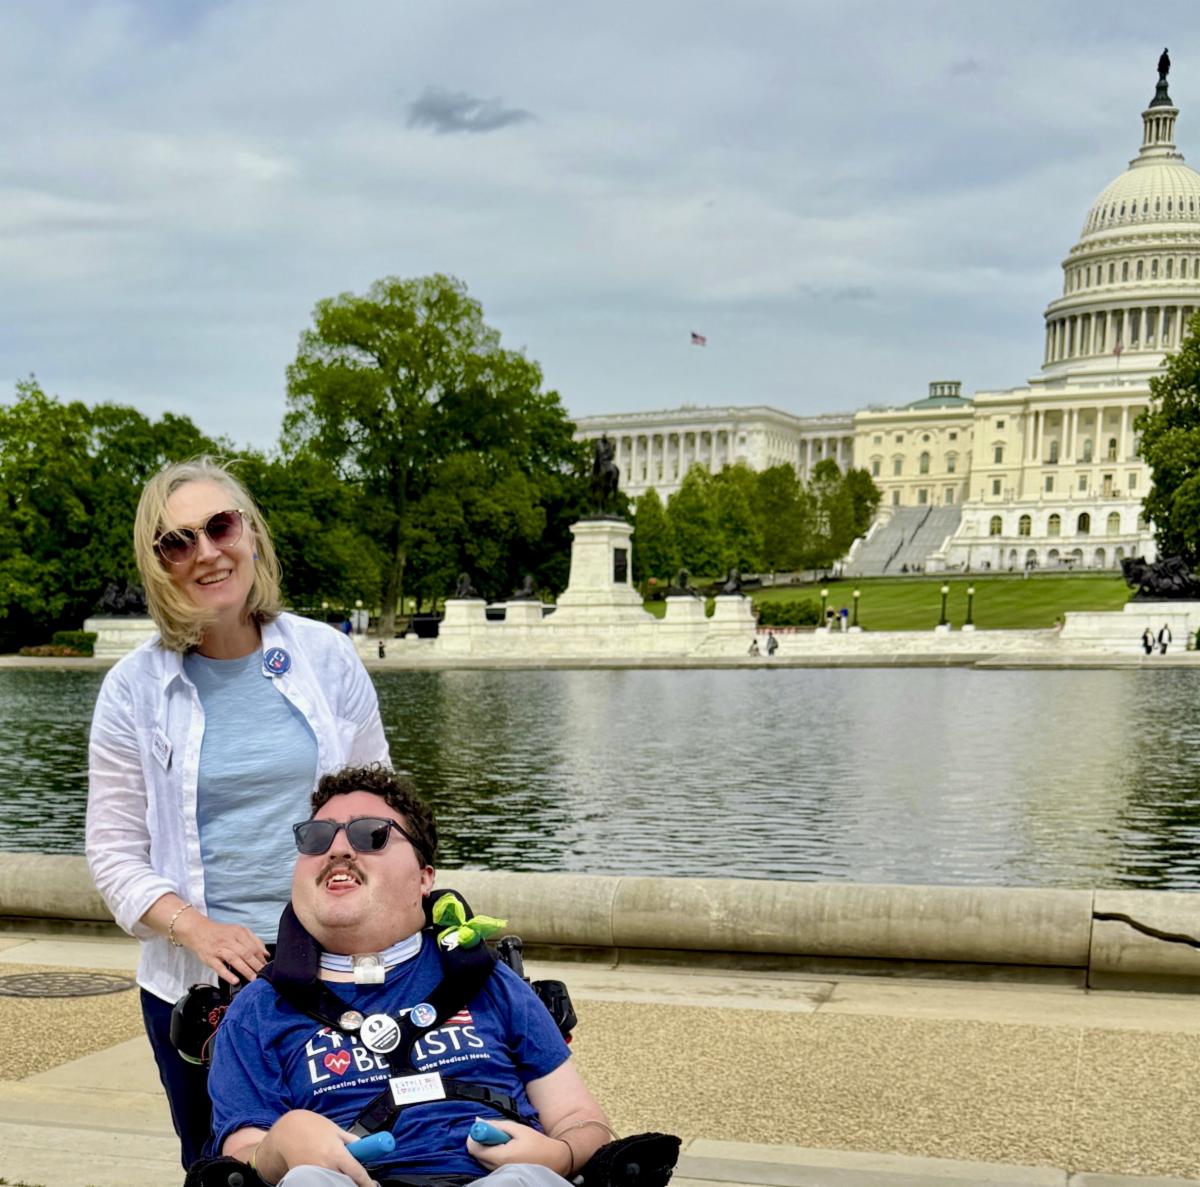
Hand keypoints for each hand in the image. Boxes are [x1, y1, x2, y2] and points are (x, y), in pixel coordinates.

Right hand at [172, 910, 268, 984]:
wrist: (199, 931)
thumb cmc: (221, 933)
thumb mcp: (238, 931)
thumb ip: (253, 941)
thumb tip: (266, 954)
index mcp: (239, 932)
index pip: (253, 946)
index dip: (261, 957)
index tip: (268, 966)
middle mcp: (229, 940)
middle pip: (246, 953)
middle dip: (256, 965)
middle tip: (263, 975)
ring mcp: (219, 949)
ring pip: (235, 959)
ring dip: (245, 970)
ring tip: (253, 979)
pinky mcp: (210, 958)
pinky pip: (219, 967)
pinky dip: (228, 974)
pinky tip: (235, 980)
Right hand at [258, 1110, 378, 1186]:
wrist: (286, 1133)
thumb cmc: (313, 1128)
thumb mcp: (335, 1130)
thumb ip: (350, 1140)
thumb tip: (363, 1148)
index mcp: (337, 1154)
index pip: (356, 1173)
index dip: (366, 1182)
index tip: (373, 1186)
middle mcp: (326, 1167)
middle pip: (345, 1184)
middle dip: (353, 1184)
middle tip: (360, 1184)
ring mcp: (314, 1176)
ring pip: (333, 1185)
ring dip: (341, 1184)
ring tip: (345, 1179)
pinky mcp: (304, 1180)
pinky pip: (320, 1184)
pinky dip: (327, 1183)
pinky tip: (331, 1179)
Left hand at [467, 1120, 570, 1176]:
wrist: (553, 1160)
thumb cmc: (537, 1143)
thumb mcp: (519, 1129)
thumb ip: (498, 1125)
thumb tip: (480, 1122)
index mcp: (500, 1156)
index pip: (474, 1148)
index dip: (475, 1135)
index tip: (482, 1126)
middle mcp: (496, 1167)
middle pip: (476, 1154)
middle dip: (481, 1140)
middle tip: (495, 1131)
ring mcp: (498, 1172)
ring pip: (482, 1159)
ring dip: (487, 1147)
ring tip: (503, 1139)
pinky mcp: (502, 1174)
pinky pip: (489, 1163)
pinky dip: (492, 1153)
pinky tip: (506, 1147)